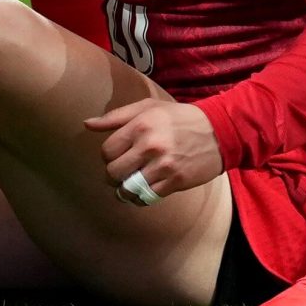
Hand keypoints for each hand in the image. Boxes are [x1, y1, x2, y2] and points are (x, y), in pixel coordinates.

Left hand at [86, 99, 222, 201]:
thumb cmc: (179, 117)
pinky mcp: (175, 182)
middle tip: (121, 171)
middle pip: (114, 172)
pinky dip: (140, 197)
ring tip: (128, 184)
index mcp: (141, 124)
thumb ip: (116, 117)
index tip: (117, 155)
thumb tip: (87, 124)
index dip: (108, 155)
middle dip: (113, 174)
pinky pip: (146, 198)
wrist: (218, 132)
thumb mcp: (148, 107)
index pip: (107, 150)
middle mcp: (150, 145)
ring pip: (128, 189)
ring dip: (124, 190)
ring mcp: (163, 166)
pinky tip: (143, 189)